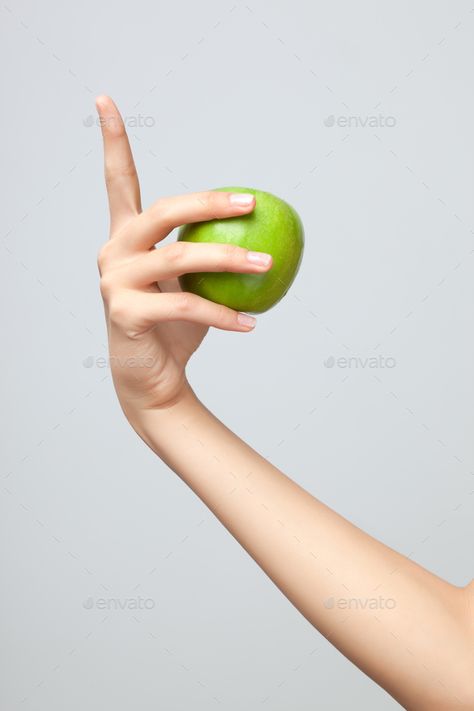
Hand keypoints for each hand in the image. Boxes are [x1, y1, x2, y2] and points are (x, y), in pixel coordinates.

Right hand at [95, 96, 272, 413]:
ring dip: (229, 258)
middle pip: (161, 210)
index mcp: (126, 237)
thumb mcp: (193, 284)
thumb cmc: (175, 327)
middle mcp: (114, 252)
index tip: (103, 99)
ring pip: (178, 257)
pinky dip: (222, 312)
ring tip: (267, 263)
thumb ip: (210, 255)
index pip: (118, 181)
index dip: (111, 140)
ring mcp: (114, 282)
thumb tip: (264, 230)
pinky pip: (184, 304)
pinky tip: (250, 322)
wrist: (152, 378)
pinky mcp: (124, 313)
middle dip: (208, 202)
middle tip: (251, 202)